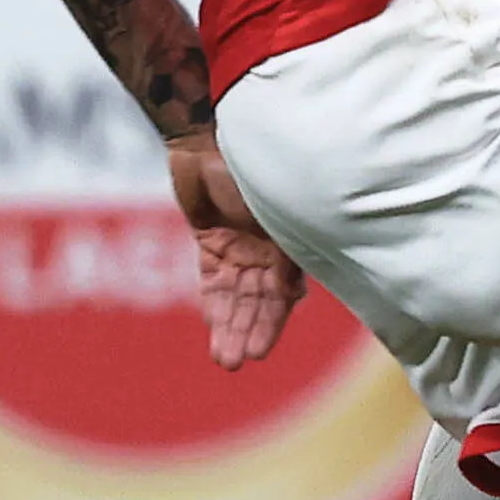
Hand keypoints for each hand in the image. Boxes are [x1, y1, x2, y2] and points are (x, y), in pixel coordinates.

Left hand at [168, 131, 304, 369]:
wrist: (205, 138)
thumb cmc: (249, 164)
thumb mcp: (272, 206)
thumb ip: (283, 248)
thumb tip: (294, 297)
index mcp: (290, 240)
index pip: (283, 292)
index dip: (272, 322)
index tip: (260, 350)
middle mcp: (268, 248)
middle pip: (260, 300)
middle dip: (250, 331)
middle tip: (237, 361)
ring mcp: (240, 247)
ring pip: (236, 297)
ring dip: (231, 327)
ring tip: (225, 360)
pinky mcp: (213, 243)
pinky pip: (214, 282)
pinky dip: (214, 305)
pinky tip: (213, 330)